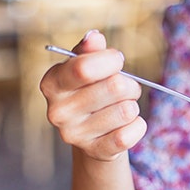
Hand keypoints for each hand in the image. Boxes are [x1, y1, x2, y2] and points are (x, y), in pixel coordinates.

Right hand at [39, 30, 146, 160]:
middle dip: (129, 84)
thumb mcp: (88, 66)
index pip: (84, 67)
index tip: (117, 60)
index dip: (111, 60)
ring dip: (133, 105)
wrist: (94, 133)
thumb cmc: (92, 91)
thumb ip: (90, 50)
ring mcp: (74, 135)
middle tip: (126, 88)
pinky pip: (131, 134)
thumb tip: (94, 37)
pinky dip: (138, 126)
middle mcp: (57, 111)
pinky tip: (128, 124)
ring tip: (122, 107)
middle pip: (114, 87)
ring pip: (127, 110)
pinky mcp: (95, 152)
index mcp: (51, 83)